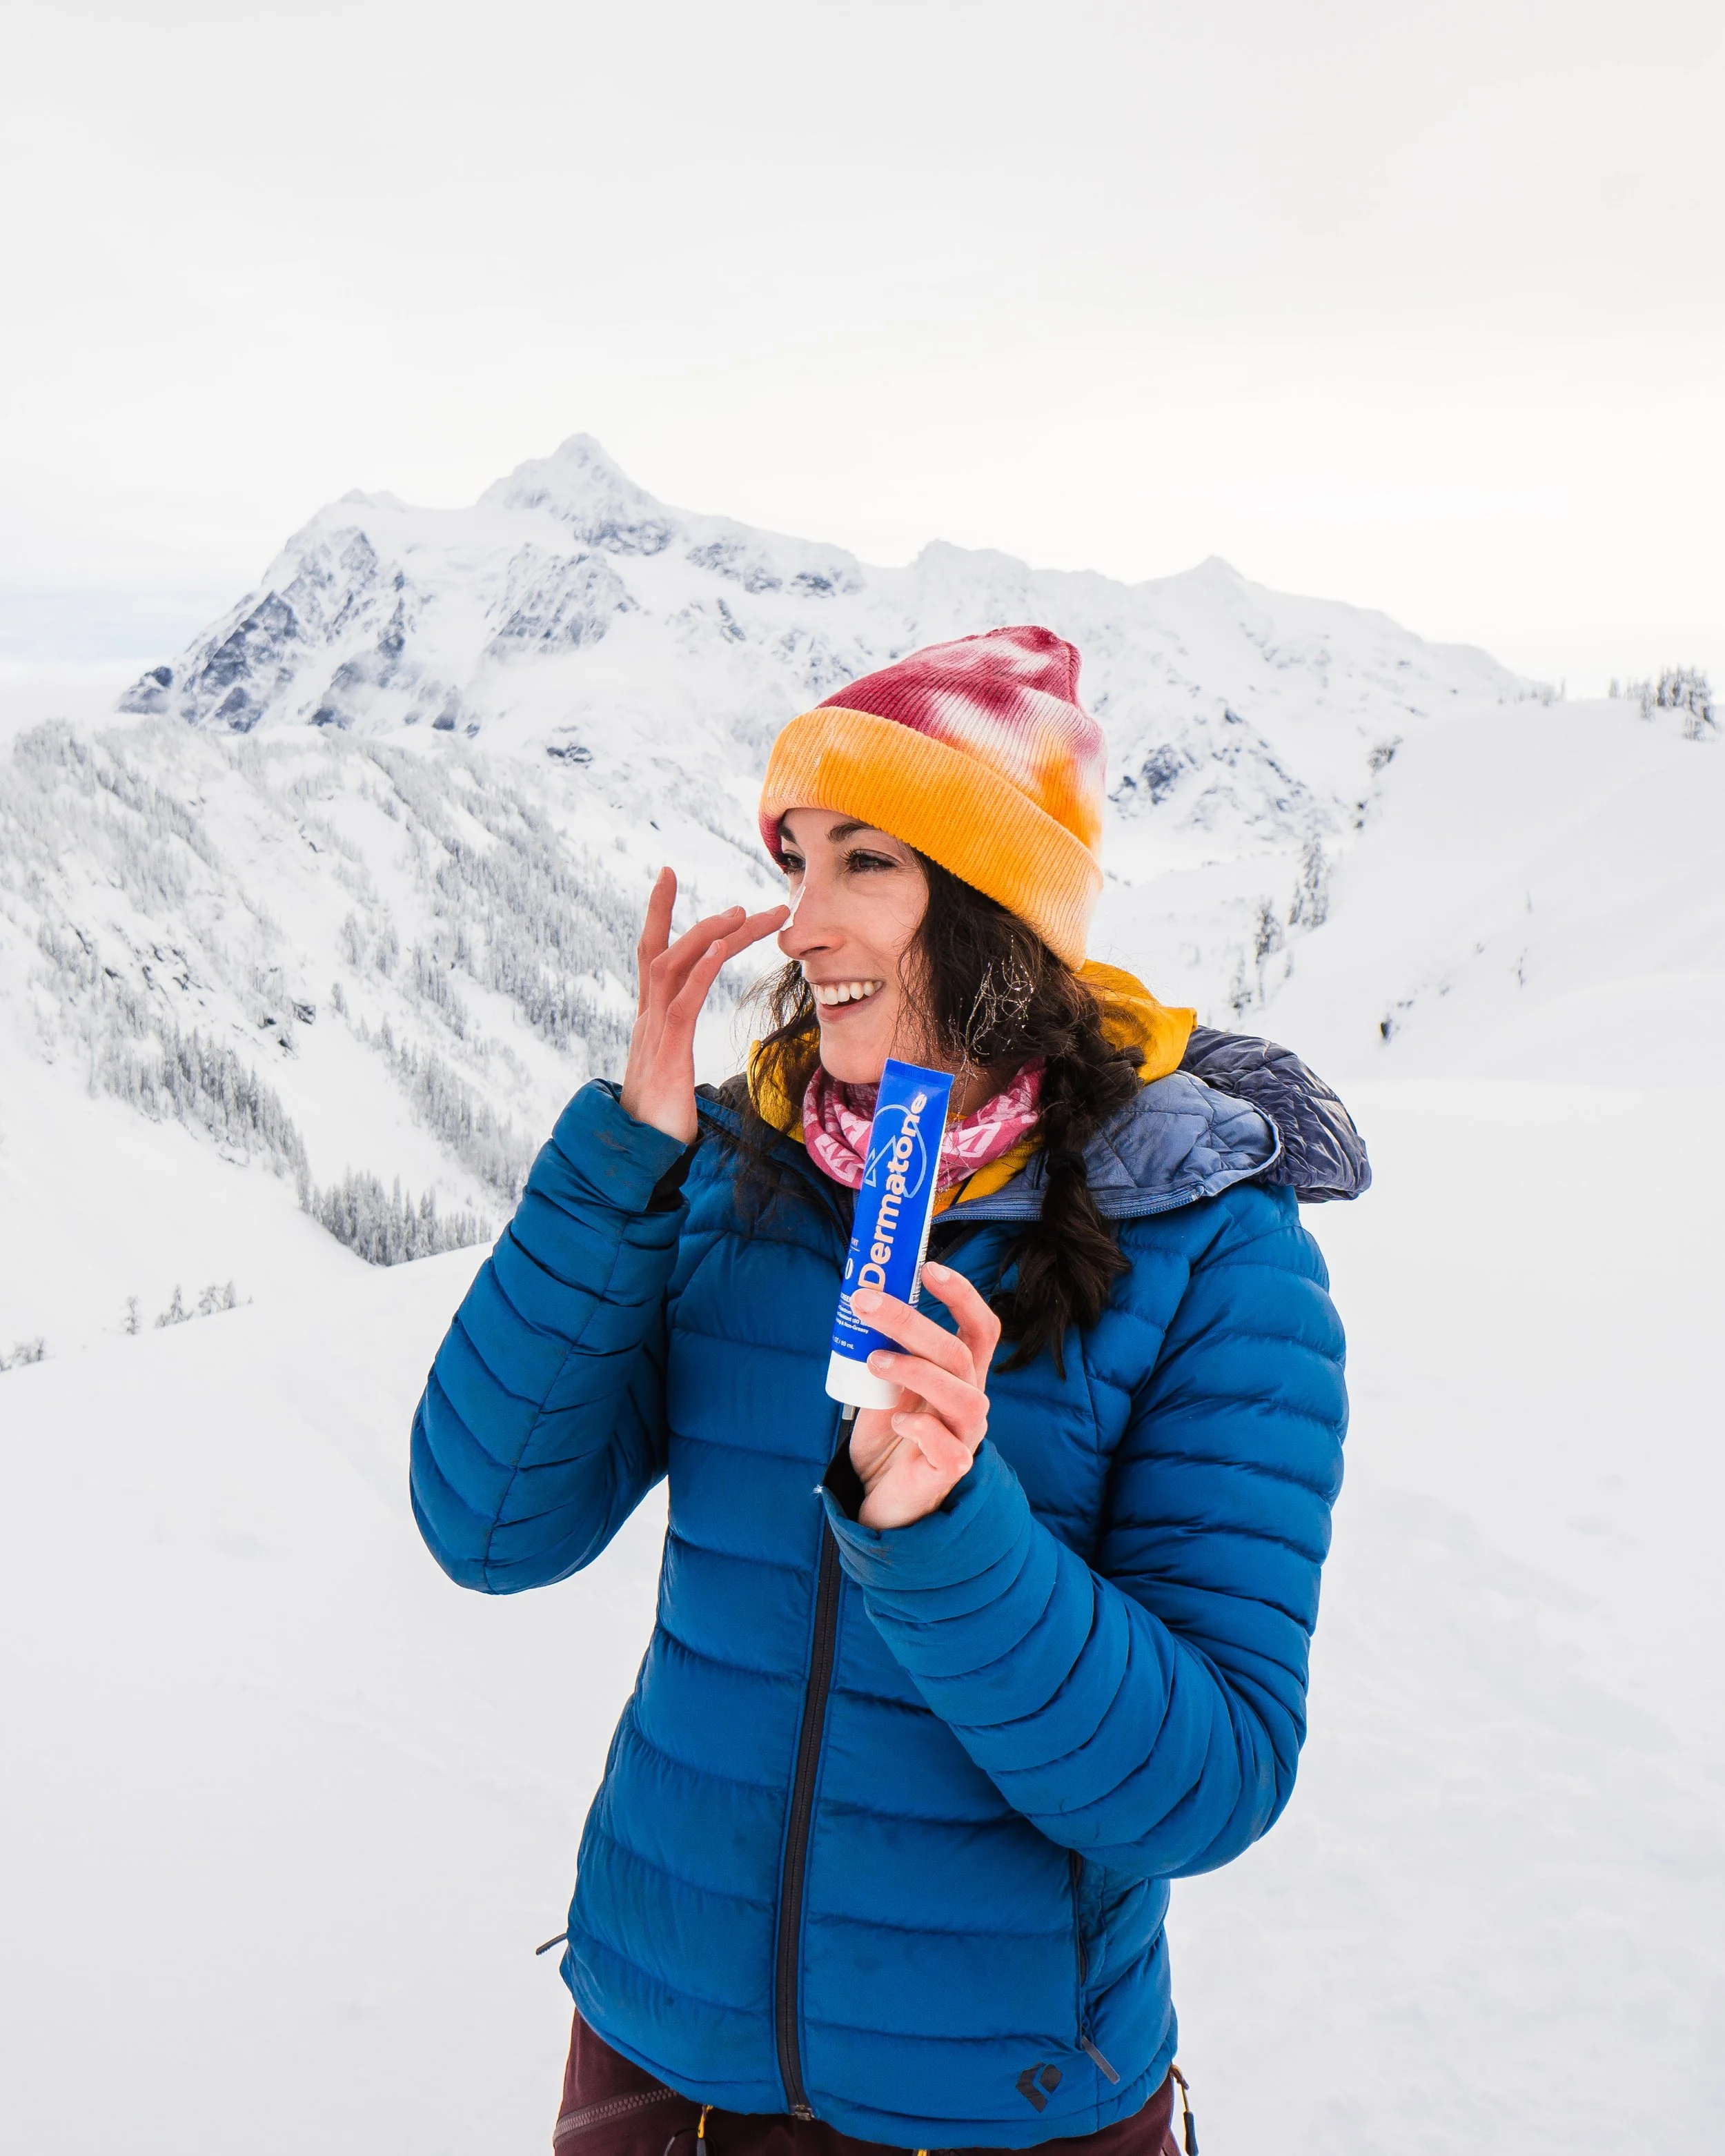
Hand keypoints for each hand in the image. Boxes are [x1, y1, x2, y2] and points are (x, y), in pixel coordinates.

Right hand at [620, 867, 788, 1143]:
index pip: (654, 958)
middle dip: (682, 914)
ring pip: (672, 966)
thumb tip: (688, 1060)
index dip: (658, 916)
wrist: (637, 1161)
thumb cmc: (660, 1128)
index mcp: (651, 1024)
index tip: (666, 875)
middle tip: (706, 885)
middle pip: (660, 951)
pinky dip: (703, 967)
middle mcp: (648, 1020)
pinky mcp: (667, 1052)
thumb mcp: (672, 1081)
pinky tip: (724, 946)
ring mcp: (653, 1034)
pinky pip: (683, 1000)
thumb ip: (677, 1059)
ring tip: (741, 913)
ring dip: (708, 934)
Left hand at [846, 1263, 1000, 1529]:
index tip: (929, 1268)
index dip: (962, 1295)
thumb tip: (863, 1300)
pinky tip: (896, 1424)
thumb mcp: (884, 1385)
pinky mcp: (949, 1471)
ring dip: (915, 1371)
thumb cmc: (886, 1435)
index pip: (980, 1328)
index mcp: (959, 1375)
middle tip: (867, 1303)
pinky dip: (921, 1430)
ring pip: (962, 1396)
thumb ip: (885, 1351)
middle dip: (911, 1322)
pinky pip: (948, 1447)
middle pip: (957, 1353)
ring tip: (874, 1362)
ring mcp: (964, 1436)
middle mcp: (969, 1400)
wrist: (880, 1497)